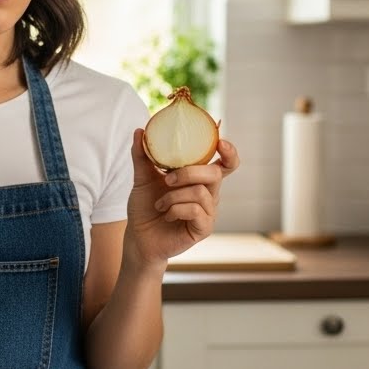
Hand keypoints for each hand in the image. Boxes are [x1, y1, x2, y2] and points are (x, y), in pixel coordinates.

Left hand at [125, 128, 239, 265]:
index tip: (220, 142)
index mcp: (200, 179)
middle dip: (189, 172)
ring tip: (159, 205)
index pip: (226, 164)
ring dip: (173, 196)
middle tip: (167, 179)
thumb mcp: (142, 178)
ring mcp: (209, 212)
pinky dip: (175, 210)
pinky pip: (196, 210)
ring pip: (200, 192)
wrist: (138, 237)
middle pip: (215, 173)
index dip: (230, 153)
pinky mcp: (204, 228)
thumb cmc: (145, 208)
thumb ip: (142, 155)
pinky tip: (166, 216)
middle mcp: (209, 194)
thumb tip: (140, 130)